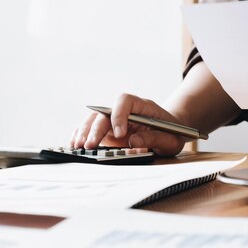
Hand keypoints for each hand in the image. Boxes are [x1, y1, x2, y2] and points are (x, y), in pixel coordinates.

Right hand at [70, 94, 186, 156]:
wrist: (171, 133)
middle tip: (90, 145)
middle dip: (96, 129)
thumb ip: (155, 138)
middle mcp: (125, 111)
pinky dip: (82, 135)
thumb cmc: (172, 133)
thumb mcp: (170, 139)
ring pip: (94, 120)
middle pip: (105, 112)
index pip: (125, 101)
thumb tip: (132, 141)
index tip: (120, 133)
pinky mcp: (108, 132)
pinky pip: (92, 129)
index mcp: (142, 106)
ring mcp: (114, 120)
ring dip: (85, 132)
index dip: (119, 114)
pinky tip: (75, 144)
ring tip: (78, 146)